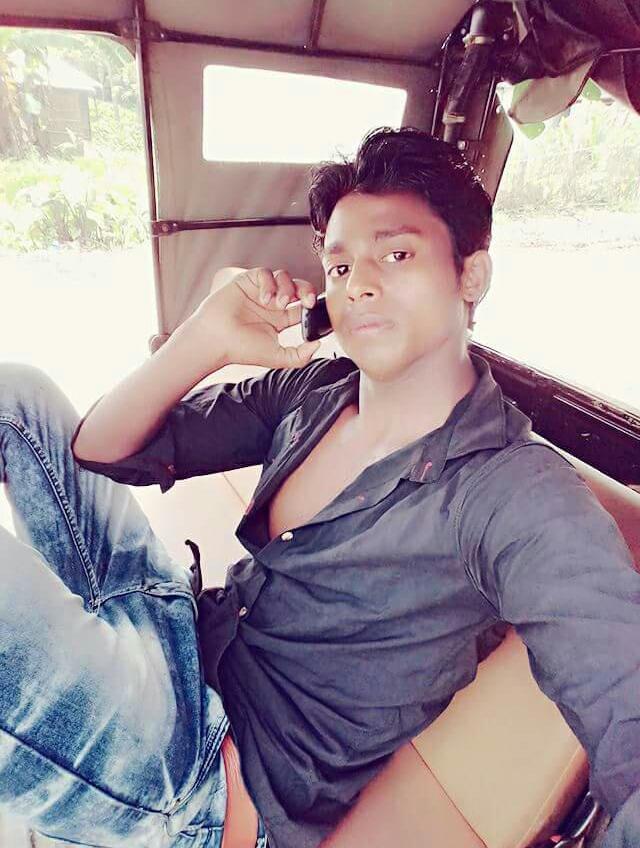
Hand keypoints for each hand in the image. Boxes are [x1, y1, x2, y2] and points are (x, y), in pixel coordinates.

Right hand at [191, 267, 320, 369]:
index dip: (312, 305)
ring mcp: (259, 291)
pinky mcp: (247, 281)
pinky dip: (269, 283)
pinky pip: (265, 273)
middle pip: (298, 287)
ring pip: (284, 277)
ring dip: (286, 288)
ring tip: (277, 304)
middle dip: (306, 290)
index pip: (303, 306)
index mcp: (280, 319)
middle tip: (307, 300)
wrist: (216, 340)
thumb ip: (300, 355)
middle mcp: (272, 304)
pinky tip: (264, 298)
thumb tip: (318, 344)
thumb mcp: (277, 357)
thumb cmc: (241, 349)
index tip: (314, 311)